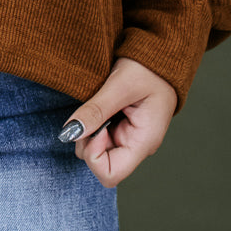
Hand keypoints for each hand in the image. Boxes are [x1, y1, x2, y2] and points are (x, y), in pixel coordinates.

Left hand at [59, 56, 177, 187]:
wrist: (161, 56)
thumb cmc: (148, 69)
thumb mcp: (120, 85)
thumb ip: (96, 110)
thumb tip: (70, 132)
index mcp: (143, 142)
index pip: (110, 174)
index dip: (93, 154)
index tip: (95, 126)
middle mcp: (136, 146)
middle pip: (100, 164)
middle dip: (87, 141)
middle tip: (91, 112)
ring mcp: (129, 139)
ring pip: (96, 151)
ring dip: (88, 132)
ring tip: (97, 106)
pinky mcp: (122, 129)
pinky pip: (99, 137)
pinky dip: (93, 125)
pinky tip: (100, 107)